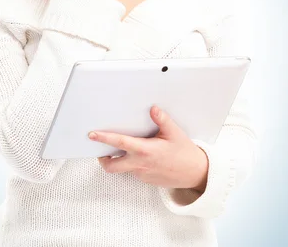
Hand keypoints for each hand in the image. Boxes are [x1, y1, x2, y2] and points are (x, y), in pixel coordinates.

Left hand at [89, 106, 208, 190]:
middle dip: (102, 159)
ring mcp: (142, 174)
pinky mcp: (146, 179)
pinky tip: (142, 155)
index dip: (104, 138)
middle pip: (112, 166)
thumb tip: (152, 108)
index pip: (119, 143)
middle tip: (99, 149)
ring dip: (119, 159)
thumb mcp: (175, 133)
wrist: (196, 174)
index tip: (92, 135)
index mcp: (145, 150)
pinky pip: (133, 170)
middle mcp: (140, 164)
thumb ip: (162, 120)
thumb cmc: (185, 153)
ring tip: (124, 148)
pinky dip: (132, 163)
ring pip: (123, 168)